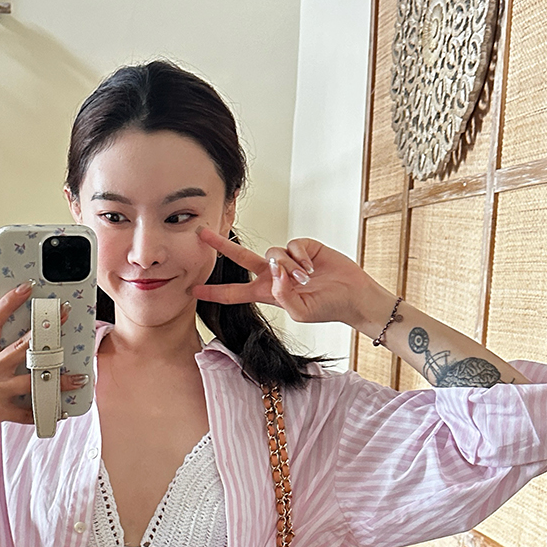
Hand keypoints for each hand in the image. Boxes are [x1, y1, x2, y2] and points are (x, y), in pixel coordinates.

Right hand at [0, 284, 85, 457]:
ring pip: (32, 380)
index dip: (9, 302)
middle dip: (46, 330)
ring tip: (78, 378)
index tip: (26, 288)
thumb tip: (23, 351)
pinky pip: (27, 413)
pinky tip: (59, 411)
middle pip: (20, 344)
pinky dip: (45, 413)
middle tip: (65, 315)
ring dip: (58, 380)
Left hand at [191, 228, 390, 331]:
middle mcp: (273, 275)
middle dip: (220, 246)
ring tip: (306, 279)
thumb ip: (283, 296)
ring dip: (288, 267)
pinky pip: (292, 246)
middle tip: (201, 234)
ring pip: (273, 253)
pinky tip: (313, 268)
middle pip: (240, 258)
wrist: (351, 296)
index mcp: (267, 293)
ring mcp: (288, 260)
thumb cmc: (327, 308)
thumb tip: (275, 272)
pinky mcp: (303, 247)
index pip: (235, 293)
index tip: (194, 290)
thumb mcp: (301, 312)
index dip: (214, 292)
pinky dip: (301, 258)